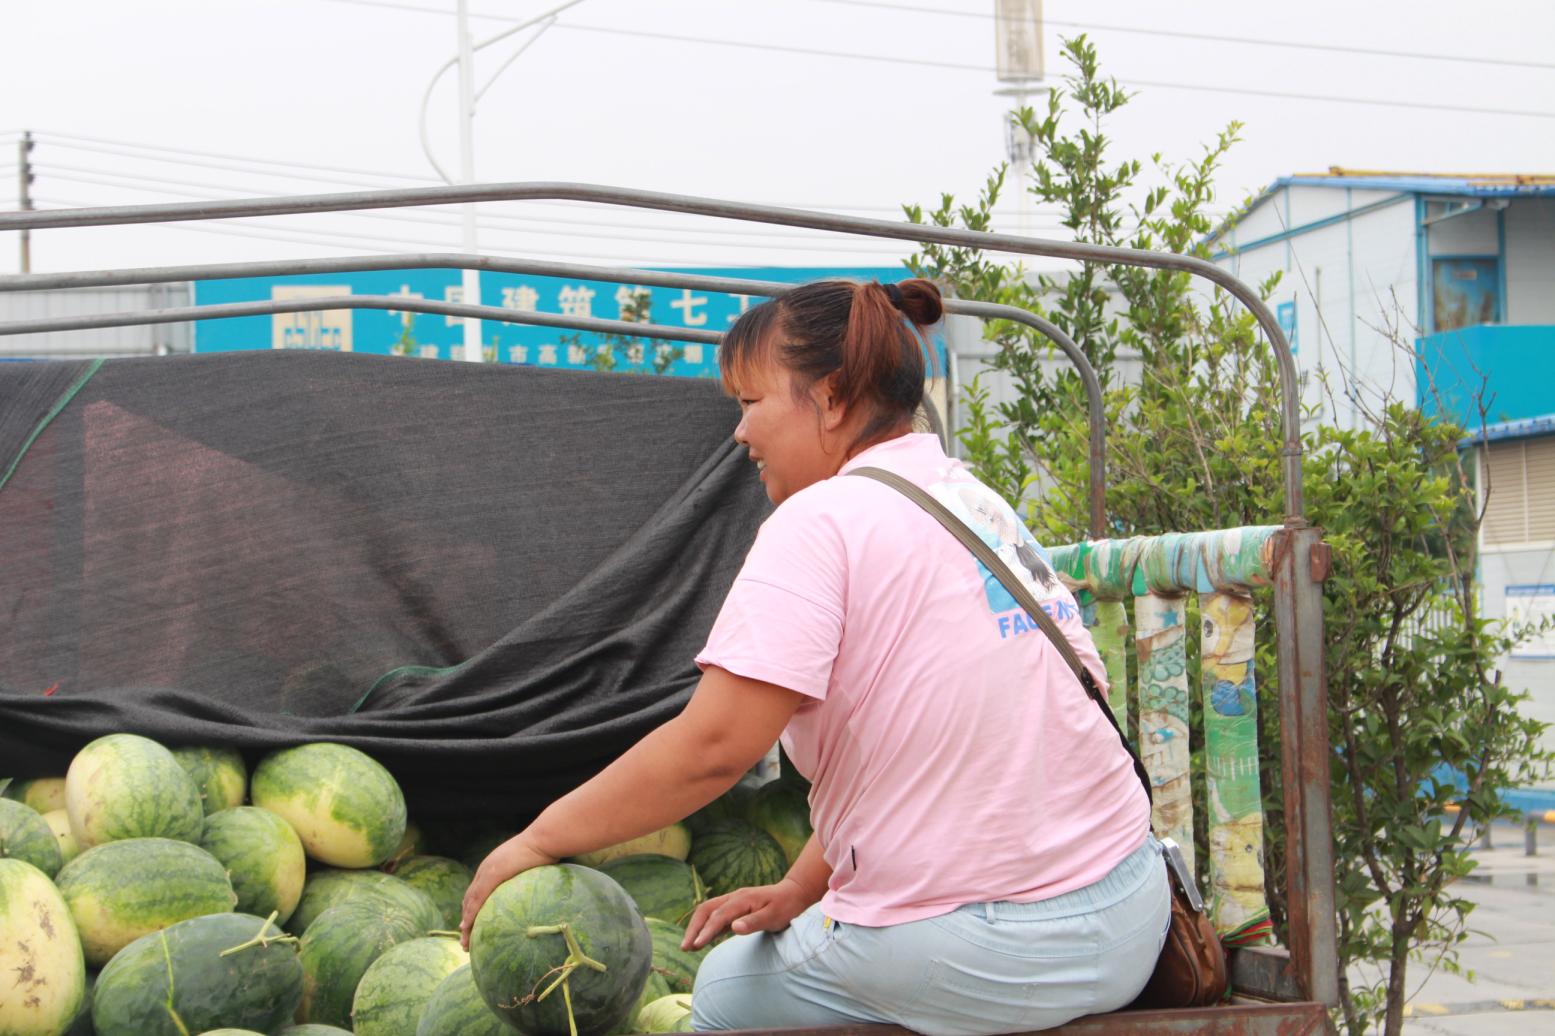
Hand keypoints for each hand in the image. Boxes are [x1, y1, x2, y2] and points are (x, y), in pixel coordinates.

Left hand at [459, 832, 557, 948]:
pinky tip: (466, 927)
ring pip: (470, 902)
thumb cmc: (545, 850)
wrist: (544, 839)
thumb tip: (540, 891)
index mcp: (494, 866)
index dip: (472, 909)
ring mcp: (488, 871)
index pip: (478, 892)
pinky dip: (470, 914)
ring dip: (466, 922)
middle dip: (466, 919)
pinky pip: (478, 899)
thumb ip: (529, 878)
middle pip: (469, 899)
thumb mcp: (533, 865)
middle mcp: (486, 869)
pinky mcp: (492, 875)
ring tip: (465, 941)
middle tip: (465, 938)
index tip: (470, 925)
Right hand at [681, 878, 812, 950]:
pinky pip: (715, 917)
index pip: (718, 915)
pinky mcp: (735, 909)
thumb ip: (754, 922)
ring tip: (688, 947)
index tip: (696, 945)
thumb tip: (733, 928)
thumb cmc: (785, 906)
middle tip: (684, 947)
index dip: (706, 930)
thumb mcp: (774, 916)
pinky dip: (706, 928)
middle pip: (706, 910)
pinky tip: (701, 940)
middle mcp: (734, 898)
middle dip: (693, 928)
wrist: (793, 894)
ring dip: (696, 928)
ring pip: (708, 912)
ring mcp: (733, 902)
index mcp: (742, 899)